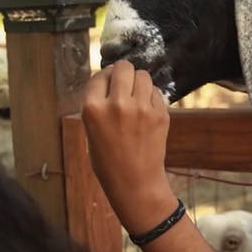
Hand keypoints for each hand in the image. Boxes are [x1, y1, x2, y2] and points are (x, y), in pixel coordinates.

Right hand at [82, 61, 176, 233]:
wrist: (135, 183)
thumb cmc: (108, 161)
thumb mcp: (91, 131)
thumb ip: (98, 105)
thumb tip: (109, 79)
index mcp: (93, 109)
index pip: (99, 75)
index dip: (104, 78)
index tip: (108, 85)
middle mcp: (117, 104)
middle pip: (123, 67)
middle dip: (123, 73)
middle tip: (124, 85)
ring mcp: (141, 108)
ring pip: (143, 75)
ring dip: (139, 83)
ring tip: (136, 97)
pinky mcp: (160, 114)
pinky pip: (156, 92)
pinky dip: (151, 97)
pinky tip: (146, 112)